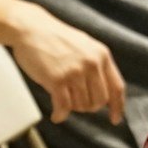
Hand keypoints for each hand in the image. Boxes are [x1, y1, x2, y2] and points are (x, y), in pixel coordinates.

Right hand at [8, 7, 126, 123]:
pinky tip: (56, 115)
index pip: (117, 87)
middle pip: (99, 101)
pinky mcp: (57, 79)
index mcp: (101, 55)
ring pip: (81, 105)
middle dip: (87, 106)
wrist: (30, 28)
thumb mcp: (84, 46)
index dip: (117, 107)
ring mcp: (75, 72)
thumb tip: (103, 92)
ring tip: (62, 98)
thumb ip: (96, 65)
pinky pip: (64, 107)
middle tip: (75, 102)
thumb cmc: (53, 38)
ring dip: (72, 108)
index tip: (114, 119)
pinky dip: (60, 115)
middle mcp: (92, 64)